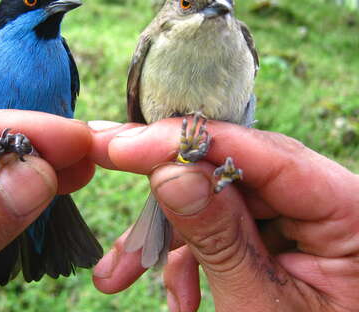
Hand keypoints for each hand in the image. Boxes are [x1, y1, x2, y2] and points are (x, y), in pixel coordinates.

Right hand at [88, 118, 358, 311]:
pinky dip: (192, 258)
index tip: (124, 144)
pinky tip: (179, 295)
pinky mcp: (278, 236)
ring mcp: (300, 219)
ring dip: (169, 240)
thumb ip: (219, 237)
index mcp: (349, 210)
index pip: (263, 153)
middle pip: (231, 171)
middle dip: (164, 195)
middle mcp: (325, 201)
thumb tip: (168, 171)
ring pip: (218, 203)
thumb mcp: (261, 307)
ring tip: (118, 274)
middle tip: (104, 164)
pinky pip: (225, 229)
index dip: (187, 142)